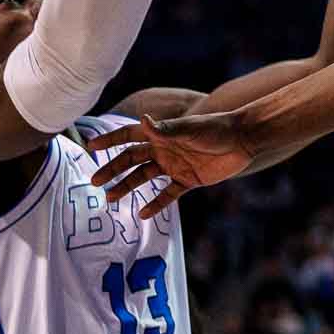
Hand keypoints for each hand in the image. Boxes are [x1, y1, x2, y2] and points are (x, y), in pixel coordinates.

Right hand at [87, 111, 255, 217]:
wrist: (244, 140)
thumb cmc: (216, 129)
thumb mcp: (189, 129)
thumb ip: (166, 130)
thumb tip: (142, 120)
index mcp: (161, 134)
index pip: (129, 136)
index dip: (110, 141)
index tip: (90, 147)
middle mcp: (164, 150)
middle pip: (132, 160)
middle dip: (113, 169)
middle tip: (96, 181)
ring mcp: (175, 165)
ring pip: (145, 178)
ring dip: (128, 187)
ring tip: (111, 198)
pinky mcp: (189, 180)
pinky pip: (168, 194)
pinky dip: (156, 203)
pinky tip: (143, 214)